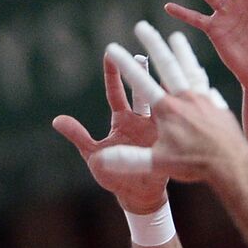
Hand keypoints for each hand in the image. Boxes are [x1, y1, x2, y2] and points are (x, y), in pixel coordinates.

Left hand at [53, 23, 172, 214]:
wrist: (139, 195)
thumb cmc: (115, 176)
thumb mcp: (94, 155)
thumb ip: (78, 136)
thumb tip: (57, 119)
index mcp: (122, 120)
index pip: (115, 92)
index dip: (112, 73)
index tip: (111, 52)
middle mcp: (141, 120)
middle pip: (141, 91)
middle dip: (142, 72)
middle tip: (144, 52)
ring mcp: (158, 129)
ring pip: (162, 102)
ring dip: (165, 86)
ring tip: (170, 68)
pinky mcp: (171, 140)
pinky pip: (177, 122)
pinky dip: (182, 108)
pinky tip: (190, 93)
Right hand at [95, 27, 246, 185]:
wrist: (234, 164)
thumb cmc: (194, 165)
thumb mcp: (159, 163)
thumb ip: (129, 159)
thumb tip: (99, 159)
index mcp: (168, 110)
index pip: (140, 82)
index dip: (124, 65)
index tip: (112, 47)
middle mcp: (187, 99)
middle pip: (168, 66)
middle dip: (153, 44)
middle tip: (142, 26)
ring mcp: (205, 101)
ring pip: (191, 70)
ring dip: (182, 52)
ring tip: (176, 38)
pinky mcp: (219, 107)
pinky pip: (207, 87)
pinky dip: (200, 78)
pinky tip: (199, 75)